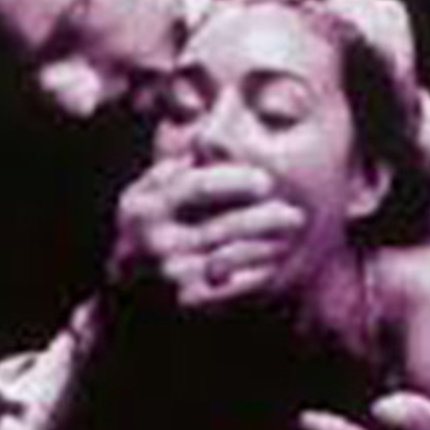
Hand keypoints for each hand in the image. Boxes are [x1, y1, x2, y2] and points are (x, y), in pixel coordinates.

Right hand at [109, 157, 305, 307]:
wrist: (133, 303)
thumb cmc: (152, 234)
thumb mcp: (146, 197)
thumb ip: (171, 165)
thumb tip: (207, 125)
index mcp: (140, 207)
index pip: (197, 186)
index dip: (236, 181)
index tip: (266, 181)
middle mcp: (151, 242)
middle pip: (224, 224)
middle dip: (266, 218)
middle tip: (296, 214)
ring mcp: (168, 275)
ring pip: (234, 256)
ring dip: (270, 244)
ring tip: (293, 235)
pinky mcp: (187, 302)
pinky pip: (234, 285)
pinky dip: (259, 272)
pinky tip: (277, 262)